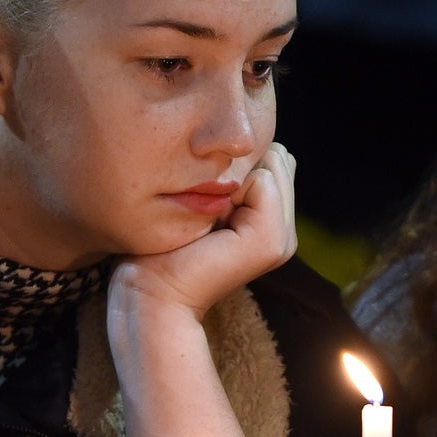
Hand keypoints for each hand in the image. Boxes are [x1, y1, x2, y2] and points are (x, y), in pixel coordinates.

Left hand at [112, 143, 297, 321]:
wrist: (151, 292)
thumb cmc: (164, 245)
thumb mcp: (205, 200)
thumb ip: (235, 175)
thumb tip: (261, 144)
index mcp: (272, 222)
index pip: (274, 157)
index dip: (234, 165)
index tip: (205, 202)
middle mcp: (284, 231)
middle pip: (278, 156)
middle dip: (239, 168)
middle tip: (208, 211)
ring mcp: (282, 239)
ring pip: (273, 164)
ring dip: (233, 177)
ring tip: (210, 217)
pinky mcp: (271, 242)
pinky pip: (263, 180)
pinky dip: (232, 188)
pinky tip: (212, 221)